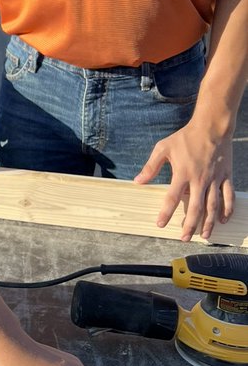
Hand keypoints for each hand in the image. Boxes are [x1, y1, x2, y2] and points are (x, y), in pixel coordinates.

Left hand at [134, 119, 234, 240]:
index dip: (166, 213)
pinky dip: (227, 209)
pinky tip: (223, 220)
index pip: (172, 198)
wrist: (211, 127)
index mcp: (183, 174)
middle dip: (190, 225)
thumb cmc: (185, 137)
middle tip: (185, 238)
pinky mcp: (226, 176)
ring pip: (213, 206)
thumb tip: (138, 181)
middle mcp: (200, 180)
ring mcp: (214, 179)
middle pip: (195, 208)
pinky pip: (228, 196)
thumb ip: (151, 166)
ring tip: (205, 236)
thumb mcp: (163, 148)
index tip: (161, 225)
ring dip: (209, 223)